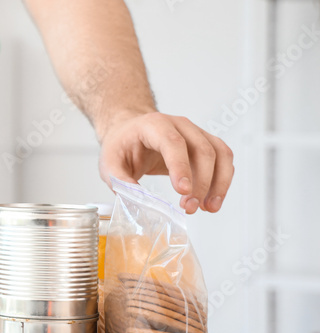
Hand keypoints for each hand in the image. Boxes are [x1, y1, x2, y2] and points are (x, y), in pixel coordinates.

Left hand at [98, 112, 233, 213]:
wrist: (129, 132)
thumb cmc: (121, 146)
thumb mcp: (109, 163)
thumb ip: (120, 181)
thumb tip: (139, 201)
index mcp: (153, 125)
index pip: (173, 143)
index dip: (181, 167)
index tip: (183, 191)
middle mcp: (179, 124)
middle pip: (202, 150)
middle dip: (201, 182)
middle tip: (190, 208)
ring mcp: (196, 132)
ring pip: (220, 154)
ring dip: (218, 183)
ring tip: (208, 208)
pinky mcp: (205, 144)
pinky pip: (223, 160)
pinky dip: (222, 181)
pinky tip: (212, 201)